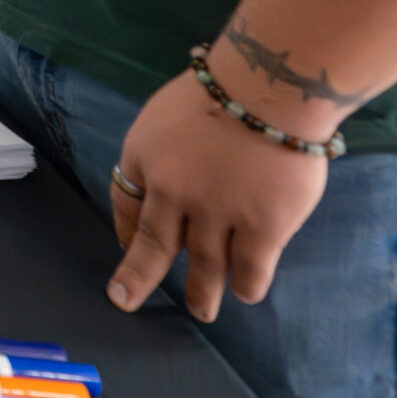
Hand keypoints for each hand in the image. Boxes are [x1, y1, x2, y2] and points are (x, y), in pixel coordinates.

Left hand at [108, 68, 329, 320]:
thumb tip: (166, 186)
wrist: (270, 86)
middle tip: (126, 299)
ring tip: (202, 311)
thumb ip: (164, 150)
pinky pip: (249, 270)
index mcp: (146, 155)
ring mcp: (216, 213)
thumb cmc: (224, 88)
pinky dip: (247, 285)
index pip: (126, 201)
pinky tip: (246, 291)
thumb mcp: (167, 112)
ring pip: (205, 267)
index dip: (125, 229)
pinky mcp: (261, 227)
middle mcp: (173, 191)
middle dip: (138, 278)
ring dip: (203, 294)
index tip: (127, 246)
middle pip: (153, 245)